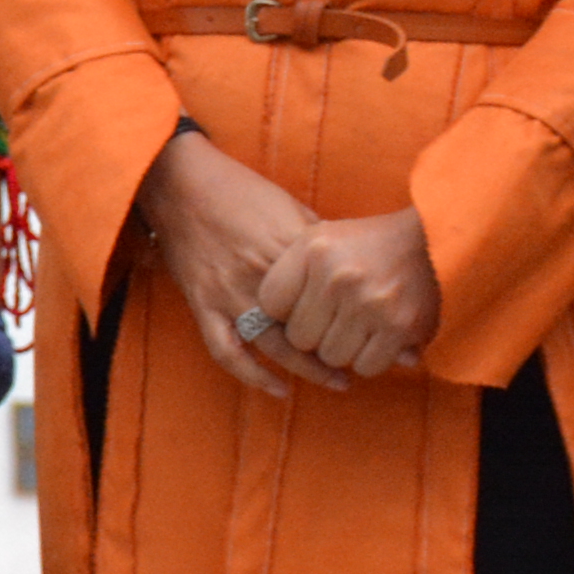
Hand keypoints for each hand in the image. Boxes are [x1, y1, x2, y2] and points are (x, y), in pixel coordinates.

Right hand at [137, 129, 347, 399]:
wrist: (180, 183)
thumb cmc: (239, 189)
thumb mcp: (290, 206)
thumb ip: (318, 242)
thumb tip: (355, 266)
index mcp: (289, 249)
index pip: (336, 293)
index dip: (366, 316)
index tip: (393, 331)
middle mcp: (261, 275)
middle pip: (311, 325)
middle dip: (345, 348)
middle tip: (374, 362)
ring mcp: (229, 293)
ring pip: (274, 344)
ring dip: (308, 368)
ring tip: (338, 381)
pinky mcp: (203, 304)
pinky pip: (226, 350)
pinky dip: (251, 375)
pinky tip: (278, 390)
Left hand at [238, 208, 441, 384]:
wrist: (433, 238)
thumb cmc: (366, 244)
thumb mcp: (319, 237)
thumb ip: (288, 272)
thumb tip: (262, 318)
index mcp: (313, 250)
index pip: (270, 306)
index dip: (284, 312)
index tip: (302, 305)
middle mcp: (338, 277)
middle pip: (299, 339)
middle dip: (313, 336)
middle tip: (334, 321)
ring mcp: (370, 304)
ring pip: (332, 357)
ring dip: (343, 350)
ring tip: (357, 327)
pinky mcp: (401, 326)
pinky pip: (367, 366)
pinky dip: (370, 359)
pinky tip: (378, 338)